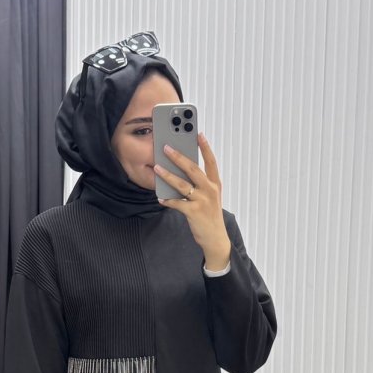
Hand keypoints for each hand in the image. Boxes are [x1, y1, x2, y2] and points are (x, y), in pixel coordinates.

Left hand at [153, 132, 231, 266]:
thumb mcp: (210, 197)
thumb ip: (200, 184)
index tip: (198, 133)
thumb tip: (181, 172)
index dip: (205, 147)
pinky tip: (160, 198)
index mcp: (215, 184)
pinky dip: (167, 200)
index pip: (211, 161)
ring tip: (157, 168)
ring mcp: (202, 201)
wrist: (216, 239)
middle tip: (166, 147)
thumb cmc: (210, 216)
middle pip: (193, 168)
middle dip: (178, 157)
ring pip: (182, 184)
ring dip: (167, 175)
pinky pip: (177, 203)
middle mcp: (210, 190)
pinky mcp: (194, 212)